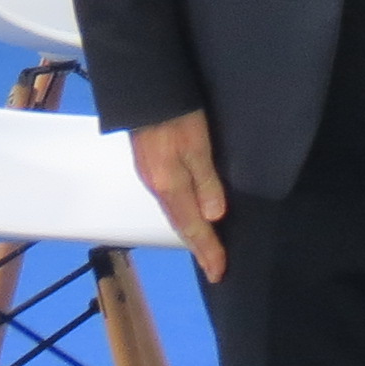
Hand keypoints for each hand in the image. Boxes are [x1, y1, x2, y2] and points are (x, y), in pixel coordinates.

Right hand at [126, 109, 229, 282]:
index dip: (208, 249)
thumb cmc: (177, 116)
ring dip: (191, 233)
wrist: (145, 93)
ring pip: (175, 213)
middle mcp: (158, 186)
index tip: (219, 272)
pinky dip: (184, 215)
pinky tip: (192, 214)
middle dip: (199, 247)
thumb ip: (206, 181)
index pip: (193, 226)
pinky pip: (171, 200)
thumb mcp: (198, 147)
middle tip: (214, 268)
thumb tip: (214, 217)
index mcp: (170, 186)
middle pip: (181, 224)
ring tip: (205, 248)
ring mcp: (152, 176)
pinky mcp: (152, 166)